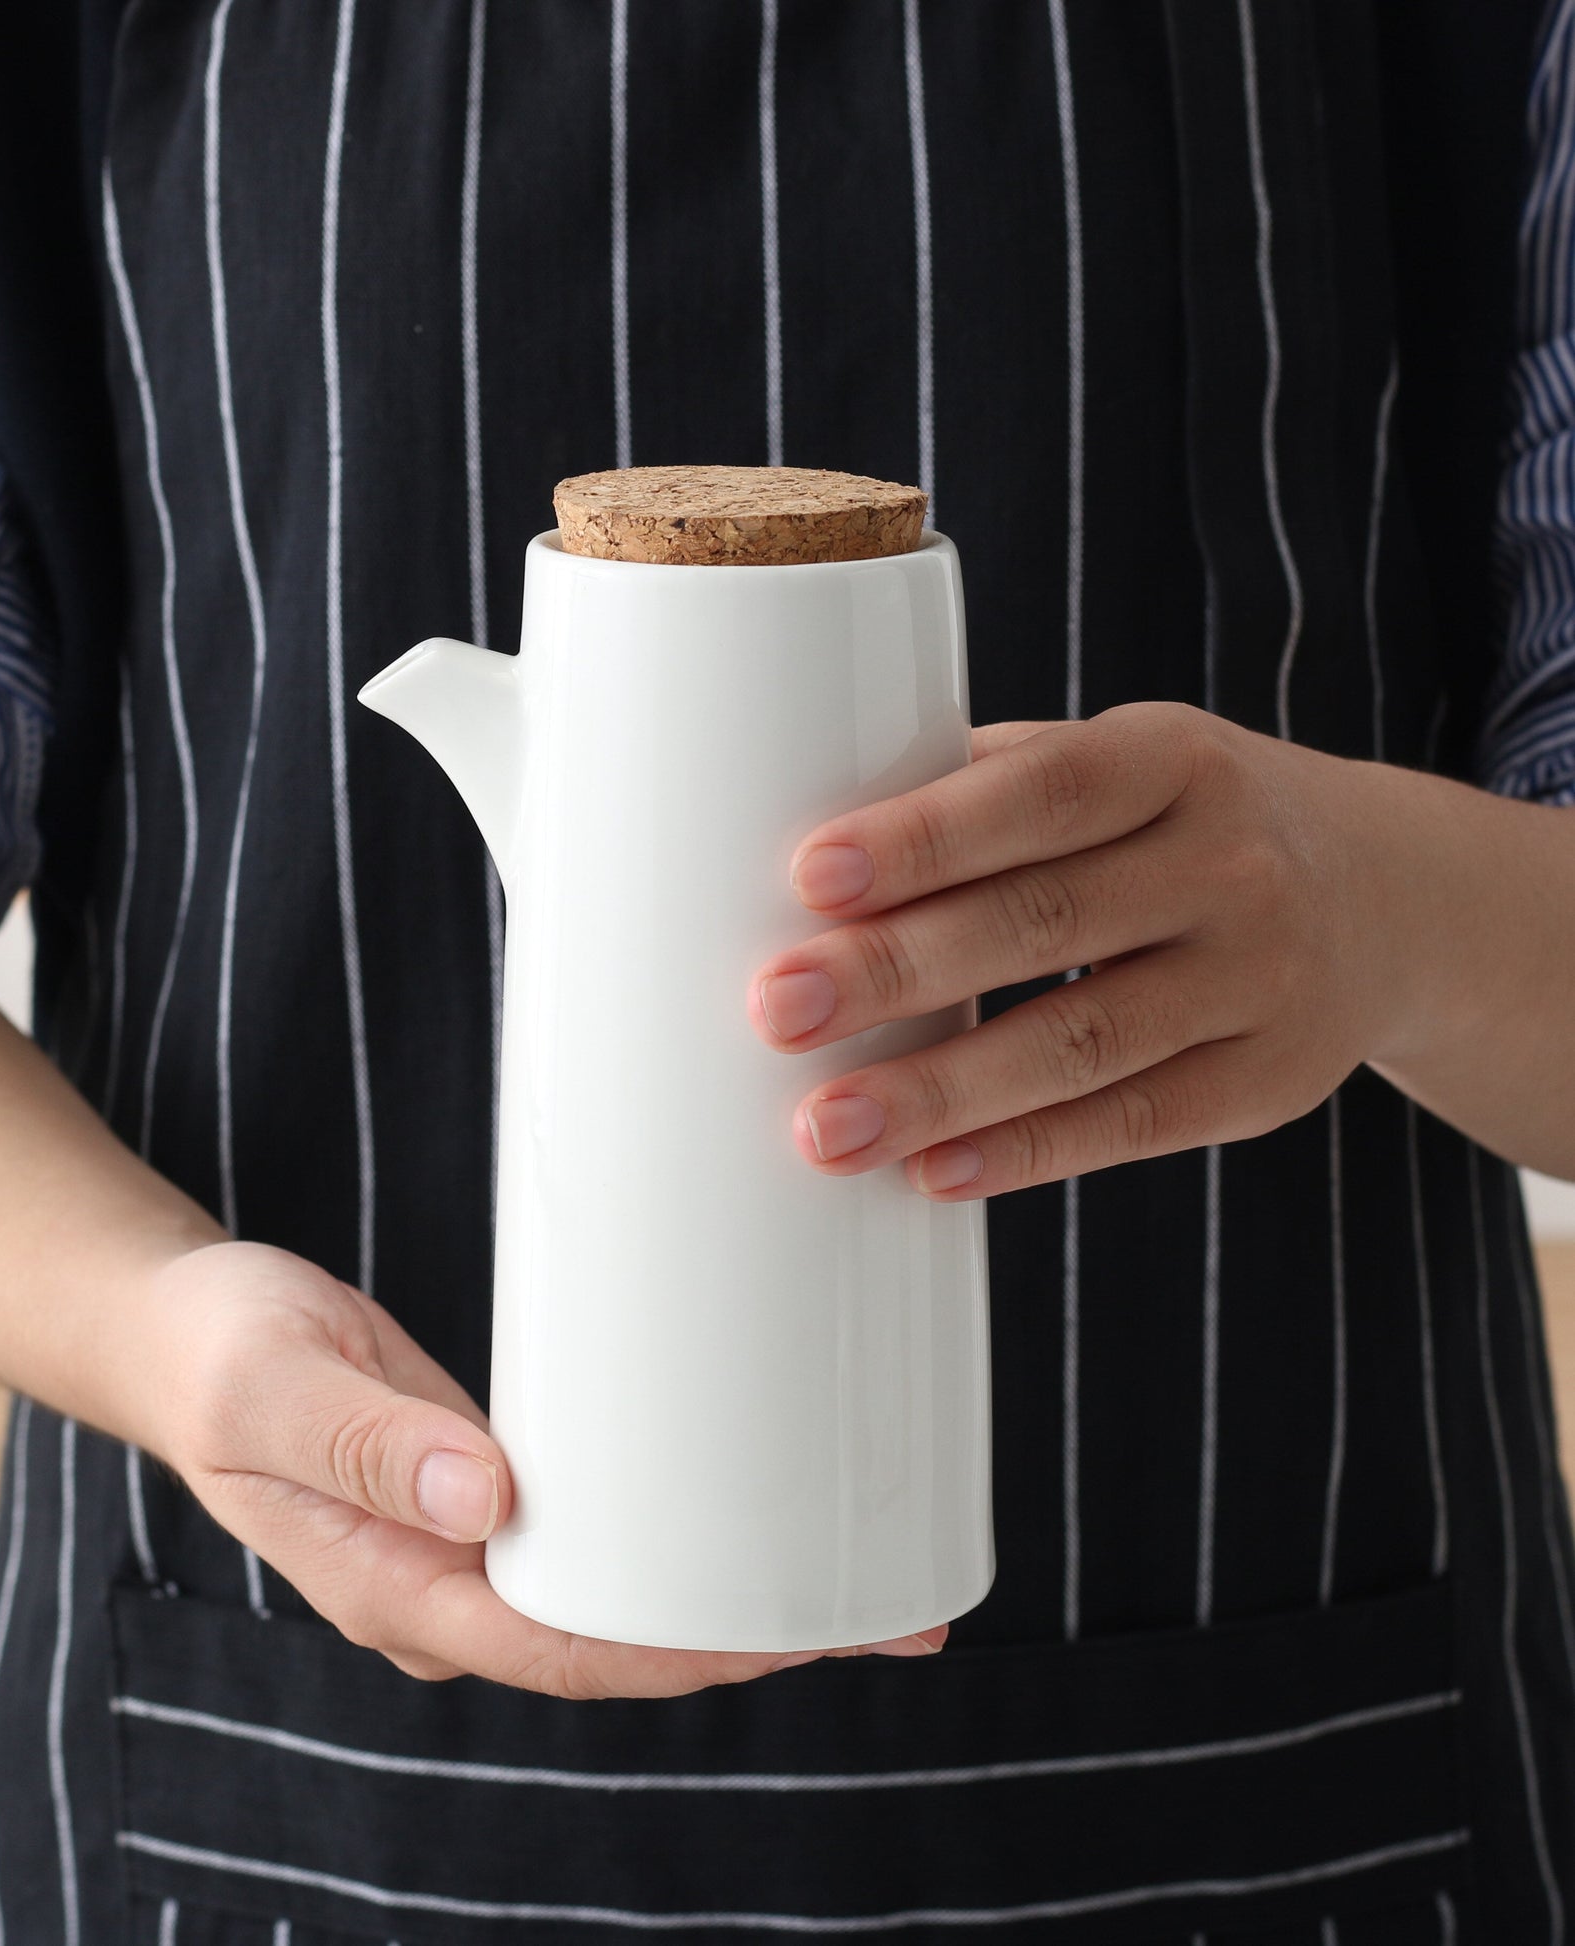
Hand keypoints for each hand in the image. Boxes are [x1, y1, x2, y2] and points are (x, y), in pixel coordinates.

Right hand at [138, 1240, 948, 1697]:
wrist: (180, 1327)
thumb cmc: (216, 1350)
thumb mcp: (275, 1381)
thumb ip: (368, 1441)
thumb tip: (490, 1498)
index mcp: (397, 1586)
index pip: (567, 1651)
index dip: (687, 1653)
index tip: (800, 1630)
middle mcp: (447, 1585)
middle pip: (621, 1641)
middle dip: (752, 1636)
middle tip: (888, 1608)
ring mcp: (470, 1542)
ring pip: (624, 1592)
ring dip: (734, 1587)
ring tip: (860, 1560)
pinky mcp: (489, 1490)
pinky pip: (602, 1530)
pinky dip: (682, 1527)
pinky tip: (750, 1498)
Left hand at [747, 702, 1430, 1197]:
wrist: (1381, 895)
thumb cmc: (1175, 822)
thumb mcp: (1116, 766)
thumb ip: (985, 788)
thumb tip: (795, 824)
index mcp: (1174, 759)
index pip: (1043, 792)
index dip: (927, 836)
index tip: (809, 875)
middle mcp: (1233, 863)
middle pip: (1045, 922)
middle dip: (899, 970)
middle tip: (776, 1009)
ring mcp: (1261, 980)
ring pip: (1084, 1043)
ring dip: (941, 1091)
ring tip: (823, 1129)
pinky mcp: (1267, 1082)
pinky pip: (1133, 1123)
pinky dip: (1025, 1152)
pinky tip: (929, 1172)